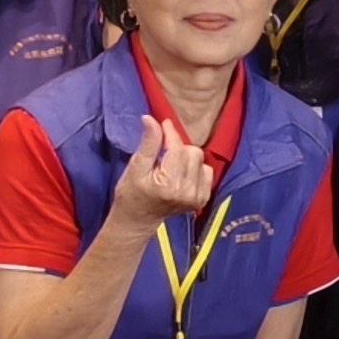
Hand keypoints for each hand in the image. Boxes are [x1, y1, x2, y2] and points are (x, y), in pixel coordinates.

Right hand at [107, 114, 217, 233]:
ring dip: (186, 158)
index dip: (170, 133)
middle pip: (192, 151)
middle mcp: (188, 192)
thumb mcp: (135, 167)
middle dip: (177, 148)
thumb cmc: (131, 193)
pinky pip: (206, 171)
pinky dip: (194, 169)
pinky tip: (180, 176)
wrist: (138, 220)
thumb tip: (151, 118)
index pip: (177, 148)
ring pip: (200, 159)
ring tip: (170, 167)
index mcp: (169, 184)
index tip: (163, 124)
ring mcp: (197, 197)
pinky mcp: (203, 199)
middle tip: (162, 156)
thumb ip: (147, 144)